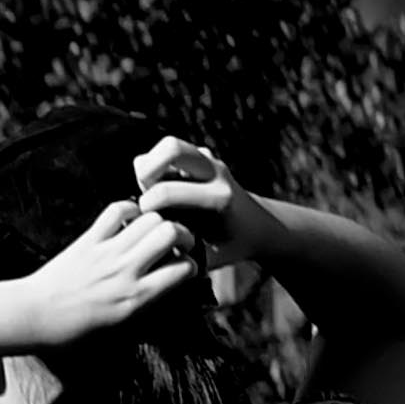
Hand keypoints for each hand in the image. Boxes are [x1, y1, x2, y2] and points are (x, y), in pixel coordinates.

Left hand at [19, 197, 198, 348]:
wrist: (32, 317)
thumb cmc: (72, 329)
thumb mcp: (119, 325)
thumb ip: (144, 301)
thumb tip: (164, 284)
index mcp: (137, 297)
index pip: (184, 269)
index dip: (190, 264)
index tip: (182, 265)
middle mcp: (125, 271)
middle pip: (170, 233)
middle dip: (181, 233)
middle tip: (175, 241)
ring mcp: (106, 253)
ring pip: (149, 218)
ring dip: (157, 220)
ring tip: (151, 229)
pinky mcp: (87, 241)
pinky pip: (115, 211)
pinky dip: (128, 208)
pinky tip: (127, 219)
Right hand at [132, 135, 259, 297]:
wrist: (259, 225)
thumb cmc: (231, 246)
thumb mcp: (212, 259)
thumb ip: (186, 258)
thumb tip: (157, 255)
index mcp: (218, 198)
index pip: (166, 191)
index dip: (146, 205)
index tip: (146, 220)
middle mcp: (216, 173)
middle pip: (171, 148)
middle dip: (146, 170)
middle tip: (144, 193)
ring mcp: (211, 160)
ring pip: (168, 144)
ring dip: (151, 164)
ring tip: (150, 188)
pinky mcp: (204, 156)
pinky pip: (171, 150)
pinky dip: (158, 164)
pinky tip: (160, 186)